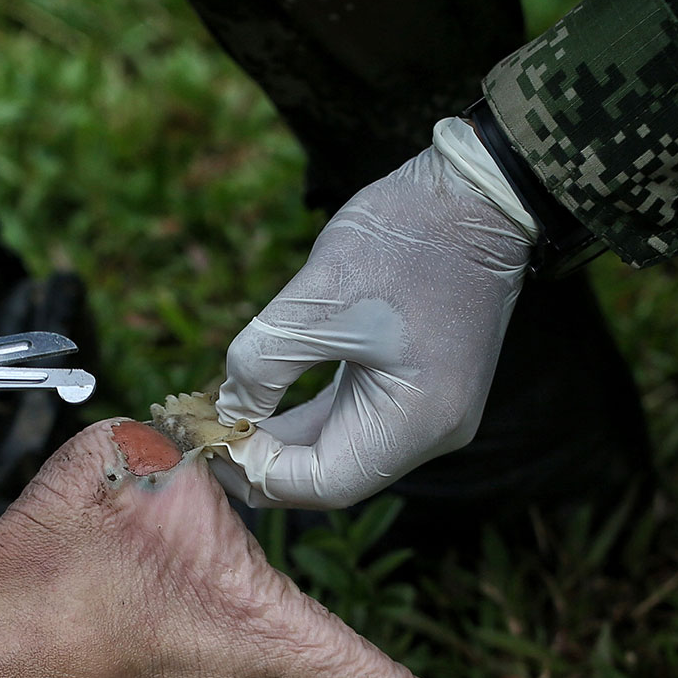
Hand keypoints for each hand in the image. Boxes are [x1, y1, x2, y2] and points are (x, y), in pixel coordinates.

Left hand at [213, 120, 536, 508]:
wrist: (475, 195)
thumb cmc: (404, 239)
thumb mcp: (317, 298)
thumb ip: (263, 362)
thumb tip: (228, 408)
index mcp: (416, 419)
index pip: (324, 483)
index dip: (257, 471)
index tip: (208, 438)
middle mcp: (432, 431)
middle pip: (332, 476)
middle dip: (263, 461)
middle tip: (202, 435)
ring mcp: (430, 413)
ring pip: (340, 450)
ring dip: (281, 441)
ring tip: (222, 421)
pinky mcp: (419, 389)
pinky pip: (354, 420)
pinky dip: (307, 417)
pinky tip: (261, 404)